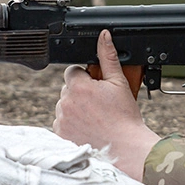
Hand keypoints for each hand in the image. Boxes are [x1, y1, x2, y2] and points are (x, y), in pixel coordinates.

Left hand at [53, 30, 159, 181]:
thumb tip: (104, 35)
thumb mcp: (119, 83)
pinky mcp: (60, 135)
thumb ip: (108, 56)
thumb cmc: (124, 118)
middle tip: (98, 104)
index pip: (72, 72)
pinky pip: (61, 124)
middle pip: (67, 90)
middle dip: (80, 93)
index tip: (96, 87)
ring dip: (74, 109)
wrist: (125, 149)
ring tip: (94, 118)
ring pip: (64, 107)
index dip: (86, 78)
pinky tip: (87, 128)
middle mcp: (65, 102)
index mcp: (78, 86)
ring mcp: (61, 120)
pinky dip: (71, 125)